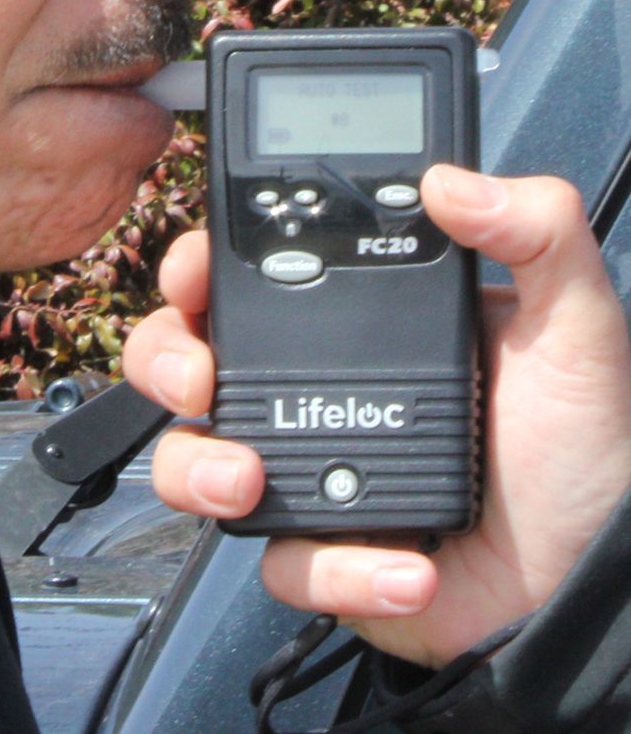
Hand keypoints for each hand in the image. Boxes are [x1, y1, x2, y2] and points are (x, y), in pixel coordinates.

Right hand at [122, 166, 630, 666]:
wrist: (599, 571)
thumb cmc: (578, 441)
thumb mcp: (573, 320)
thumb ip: (539, 232)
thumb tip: (453, 180)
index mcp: (349, 320)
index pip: (240, 272)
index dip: (195, 264)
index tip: (194, 271)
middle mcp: (308, 389)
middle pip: (182, 358)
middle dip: (164, 361)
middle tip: (198, 379)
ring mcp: (305, 471)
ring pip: (188, 461)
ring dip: (197, 469)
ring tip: (250, 482)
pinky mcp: (323, 553)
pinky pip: (279, 562)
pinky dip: (328, 568)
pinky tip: (401, 565)